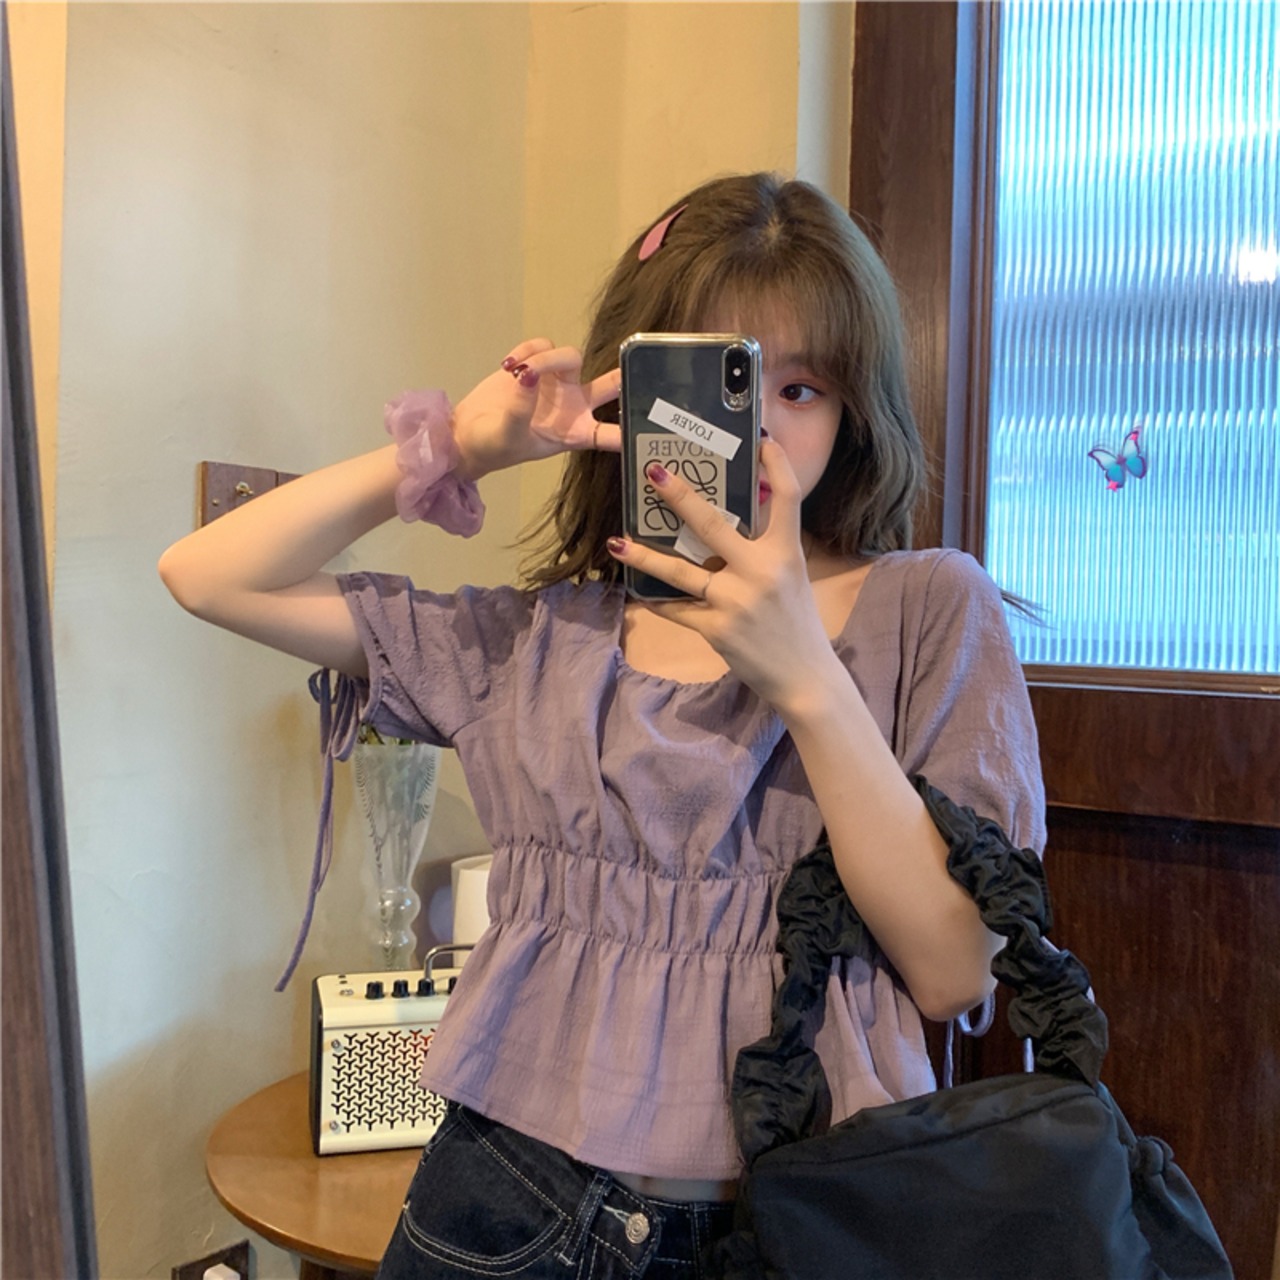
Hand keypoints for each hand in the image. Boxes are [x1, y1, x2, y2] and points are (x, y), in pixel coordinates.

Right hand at [451, 340, 621, 479]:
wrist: (467, 434)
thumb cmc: (491, 446)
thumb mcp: (508, 436)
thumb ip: (521, 409)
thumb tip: (529, 377)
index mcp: (575, 434)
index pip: (611, 435)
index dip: (631, 432)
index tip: (649, 425)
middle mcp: (573, 407)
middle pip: (610, 386)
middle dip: (622, 375)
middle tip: (633, 358)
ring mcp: (557, 385)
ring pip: (571, 357)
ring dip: (545, 358)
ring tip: (517, 372)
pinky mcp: (537, 367)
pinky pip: (543, 347)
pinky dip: (527, 350)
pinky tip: (508, 365)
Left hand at [606, 440, 845, 712]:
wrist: (804, 677)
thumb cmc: (795, 622)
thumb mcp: (791, 577)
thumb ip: (766, 548)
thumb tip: (738, 515)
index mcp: (785, 554)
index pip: (787, 499)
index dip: (777, 466)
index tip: (762, 440)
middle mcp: (760, 572)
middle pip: (712, 525)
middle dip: (680, 497)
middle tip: (654, 473)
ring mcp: (735, 601)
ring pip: (680, 572)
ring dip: (645, 555)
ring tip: (617, 541)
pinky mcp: (717, 628)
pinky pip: (678, 608)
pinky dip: (657, 598)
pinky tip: (635, 587)